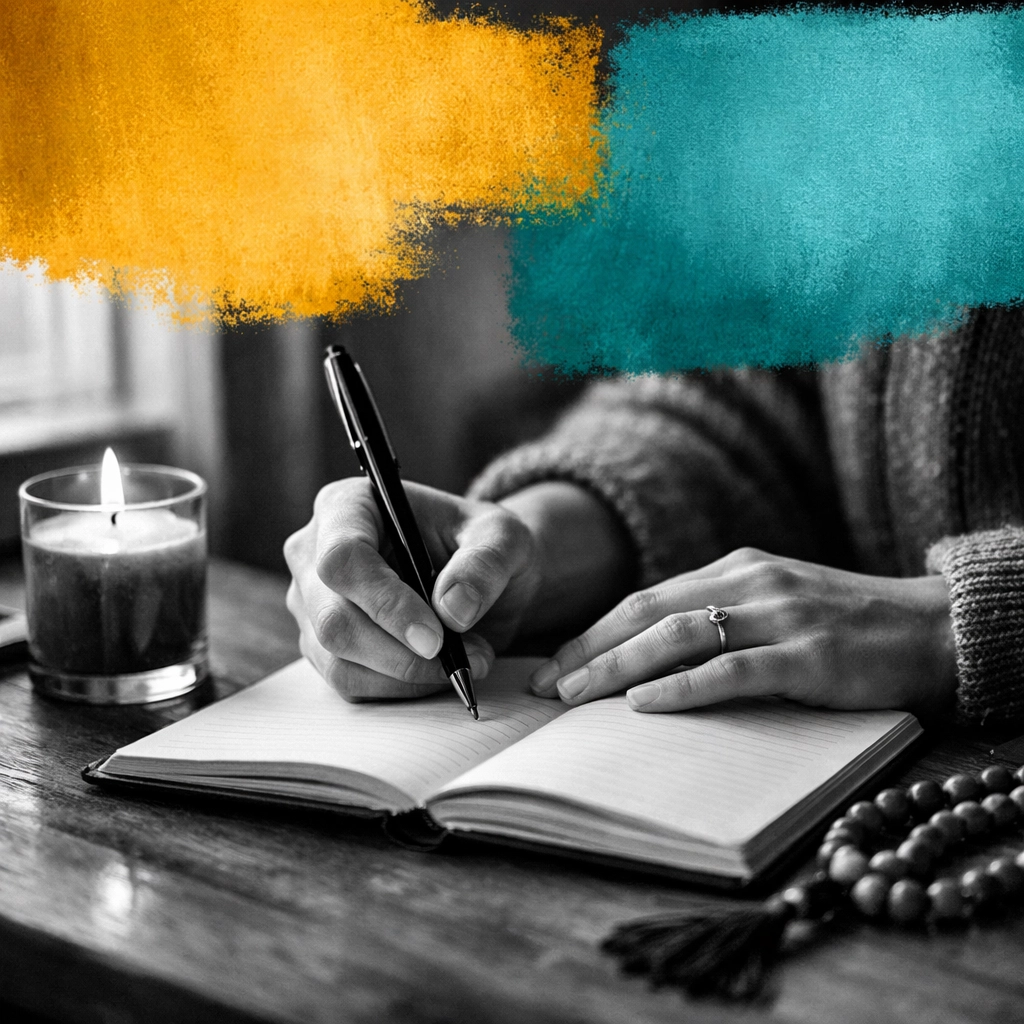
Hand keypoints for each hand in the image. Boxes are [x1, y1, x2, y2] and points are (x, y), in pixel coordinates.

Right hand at [284, 478, 539, 700]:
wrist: (479, 579)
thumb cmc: (481, 544)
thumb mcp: (502, 537)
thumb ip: (485, 563)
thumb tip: (453, 610)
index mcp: (347, 507)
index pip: (343, 559)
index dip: (386, 603)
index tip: (435, 638)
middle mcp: (314, 553)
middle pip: (333, 619)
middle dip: (400, 652)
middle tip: (462, 659)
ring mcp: (312, 604)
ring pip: (337, 660)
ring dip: (406, 675)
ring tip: (465, 662)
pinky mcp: (322, 646)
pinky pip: (349, 683)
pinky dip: (400, 689)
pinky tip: (440, 672)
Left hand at [529, 547, 957, 716]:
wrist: (935, 629)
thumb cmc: (849, 624)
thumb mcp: (777, 604)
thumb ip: (722, 616)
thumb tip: (652, 656)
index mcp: (737, 569)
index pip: (646, 598)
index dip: (596, 630)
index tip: (557, 662)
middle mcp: (749, 582)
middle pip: (647, 611)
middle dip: (590, 648)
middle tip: (548, 685)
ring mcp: (779, 616)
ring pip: (678, 635)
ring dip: (617, 666)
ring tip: (576, 696)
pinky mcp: (809, 655)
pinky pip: (732, 670)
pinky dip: (682, 686)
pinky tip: (644, 703)